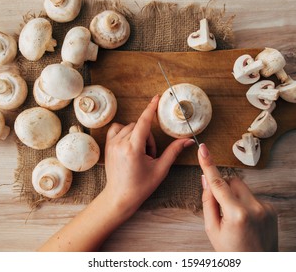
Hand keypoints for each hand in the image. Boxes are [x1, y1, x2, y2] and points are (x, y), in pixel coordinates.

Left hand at [104, 95, 194, 216]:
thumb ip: (174, 151)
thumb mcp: (160, 169)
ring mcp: (111, 144)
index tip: (157, 97)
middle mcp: (120, 144)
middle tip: (150, 155)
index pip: (143, 122)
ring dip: (138, 136)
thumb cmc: (140, 186)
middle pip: (139, 126)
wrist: (119, 197)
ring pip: (130, 127)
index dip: (151, 108)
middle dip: (148, 137)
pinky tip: (130, 144)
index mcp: (133, 149)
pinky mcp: (107, 145)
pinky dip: (126, 132)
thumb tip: (188, 140)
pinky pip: (117, 128)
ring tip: (140, 154)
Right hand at [198, 143, 277, 251]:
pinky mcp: (272, 209)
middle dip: (223, 187)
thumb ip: (208, 202)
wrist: (258, 265)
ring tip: (235, 218)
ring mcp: (266, 208)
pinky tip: (246, 221)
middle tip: (220, 207)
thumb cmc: (232, 252)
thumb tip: (205, 180)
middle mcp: (254, 208)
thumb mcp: (212, 230)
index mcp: (236, 215)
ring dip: (235, 196)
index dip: (208, 165)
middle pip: (232, 181)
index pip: (218, 183)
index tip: (203, 149)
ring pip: (243, 188)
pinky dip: (246, 203)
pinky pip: (253, 196)